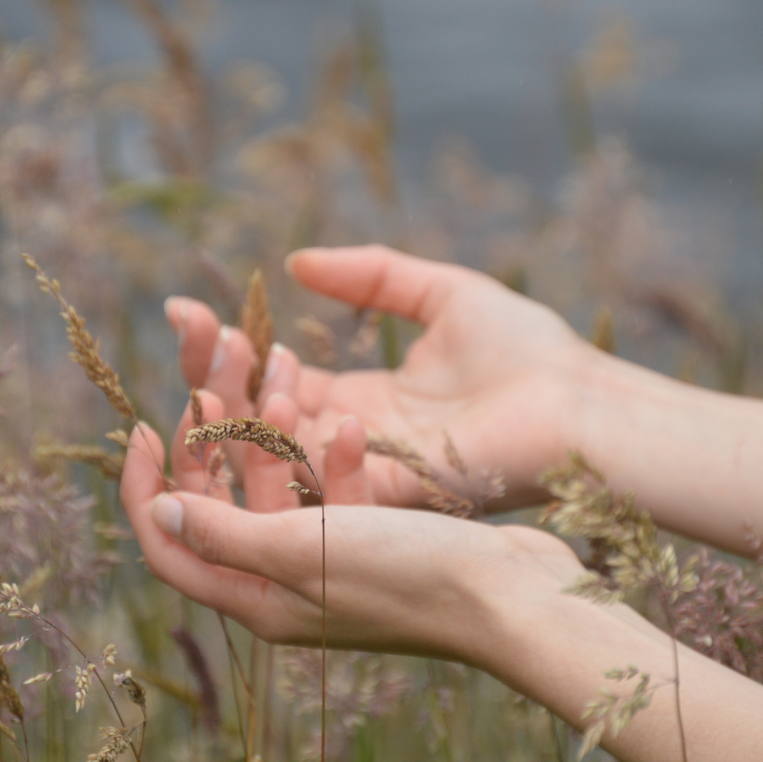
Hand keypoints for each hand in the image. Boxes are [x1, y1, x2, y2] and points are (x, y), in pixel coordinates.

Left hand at [119, 392, 585, 663]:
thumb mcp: (301, 550)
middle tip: (218, 370)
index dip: (143, 485)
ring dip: (277, 431)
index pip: (170, 543)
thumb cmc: (406, 578)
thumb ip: (222, 530)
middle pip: (224, 501)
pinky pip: (333, 487)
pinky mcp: (373, 538)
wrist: (510, 595)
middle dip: (218, 435)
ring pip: (281, 483)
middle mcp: (284, 582)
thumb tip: (155, 508)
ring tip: (282, 369)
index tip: (145, 422)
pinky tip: (348, 421)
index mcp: (256, 597)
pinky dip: (333, 454)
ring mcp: (331, 560)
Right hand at [167, 244, 599, 509]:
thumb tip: (295, 263)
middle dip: (216, 369)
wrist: (581, 404)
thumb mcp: (441, 293)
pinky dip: (272, 444)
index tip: (185, 307)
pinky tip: (242, 396)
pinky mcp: (380, 498)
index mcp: (366, 398)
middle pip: (263, 414)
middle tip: (180, 322)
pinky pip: (307, 482)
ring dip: (233, 406)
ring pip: (273, 452)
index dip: (231, 346)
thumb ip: (371, 275)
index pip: (278, 378)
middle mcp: (353, 442)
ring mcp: (363, 474)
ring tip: (203, 354)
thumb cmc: (527, 352)